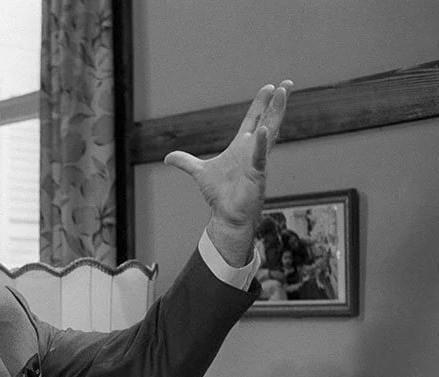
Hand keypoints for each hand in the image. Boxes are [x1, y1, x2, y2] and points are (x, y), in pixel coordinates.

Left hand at [164, 80, 291, 265]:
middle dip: (276, 102)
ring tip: (283, 95)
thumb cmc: (220, 194)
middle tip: (287, 82)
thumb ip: (185, 162)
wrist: (227, 215)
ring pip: (270, 132)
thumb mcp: (199, 172)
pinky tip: (264, 130)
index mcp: (241, 146)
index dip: (260, 104)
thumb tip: (167, 158)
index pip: (253, 119)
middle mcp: (252, 150)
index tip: (270, 87)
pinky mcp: (257, 174)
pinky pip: (260, 156)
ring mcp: (257, 160)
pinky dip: (261, 144)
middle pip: (267, 120)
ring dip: (276, 113)